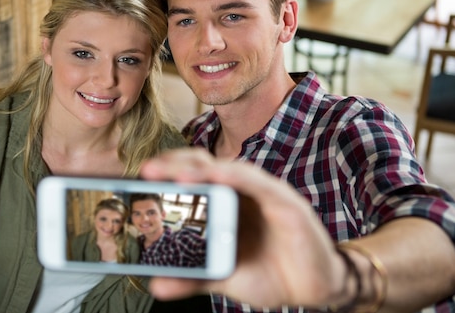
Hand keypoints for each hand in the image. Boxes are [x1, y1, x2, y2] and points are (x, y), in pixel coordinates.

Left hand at [139, 148, 344, 308]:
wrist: (313, 290)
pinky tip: (217, 176)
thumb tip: (156, 284)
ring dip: (200, 169)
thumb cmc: (270, 275)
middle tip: (148, 170)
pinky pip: (258, 183)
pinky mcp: (285, 202)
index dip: (167, 173)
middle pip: (204, 166)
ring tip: (174, 174)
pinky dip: (235, 177)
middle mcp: (242, 192)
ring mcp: (263, 193)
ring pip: (228, 169)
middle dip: (174, 164)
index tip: (141, 178)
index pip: (192, 177)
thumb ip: (192, 276)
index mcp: (225, 204)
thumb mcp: (224, 277)